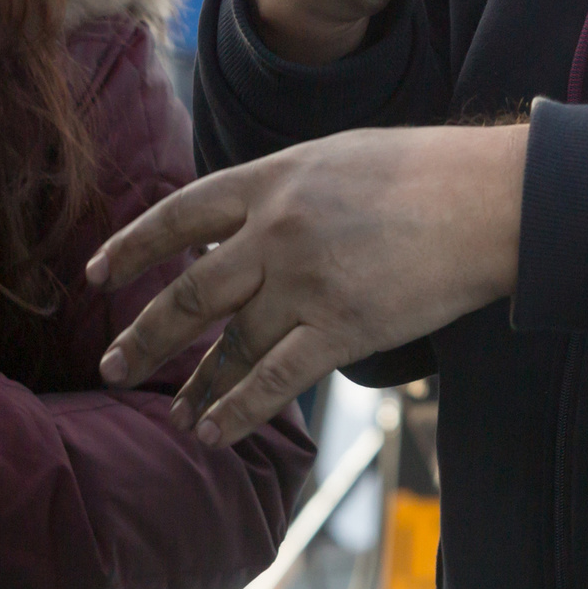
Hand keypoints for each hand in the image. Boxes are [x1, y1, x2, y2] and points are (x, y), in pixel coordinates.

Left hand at [88, 124, 526, 446]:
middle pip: (191, 291)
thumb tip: (245, 219)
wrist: (489, 196)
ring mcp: (305, 280)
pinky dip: (238, 410)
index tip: (97, 273)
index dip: (132, 245)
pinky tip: (213, 432)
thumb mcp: (336, 156)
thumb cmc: (426, 170)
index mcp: (272, 179)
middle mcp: (275, 231)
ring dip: (197, 384)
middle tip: (112, 363)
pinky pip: (275, 379)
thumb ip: (283, 188)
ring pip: (230, 344)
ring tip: (176, 414)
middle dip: (146, 332)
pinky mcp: (342, 327)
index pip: (180, 214)